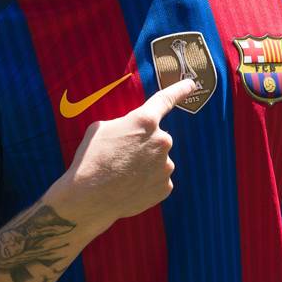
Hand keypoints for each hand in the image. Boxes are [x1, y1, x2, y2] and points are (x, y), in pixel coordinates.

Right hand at [45, 78, 196, 233]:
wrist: (89, 197)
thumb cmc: (91, 158)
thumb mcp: (101, 128)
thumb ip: (125, 124)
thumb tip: (132, 132)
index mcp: (145, 120)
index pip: (166, 99)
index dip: (180, 90)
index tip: (191, 84)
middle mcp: (162, 140)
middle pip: (157, 137)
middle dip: (144, 144)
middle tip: (121, 156)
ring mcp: (166, 165)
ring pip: (158, 160)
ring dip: (145, 164)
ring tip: (122, 174)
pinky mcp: (165, 187)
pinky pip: (158, 179)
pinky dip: (147, 182)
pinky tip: (130, 186)